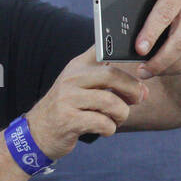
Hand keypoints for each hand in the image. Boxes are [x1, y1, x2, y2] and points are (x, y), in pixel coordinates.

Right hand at [25, 46, 149, 158]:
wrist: (37, 132)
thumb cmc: (68, 108)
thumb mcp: (79, 85)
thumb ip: (107, 80)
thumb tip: (143, 90)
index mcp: (77, 66)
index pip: (101, 48)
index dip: (122, 49)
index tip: (138, 60)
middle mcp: (71, 78)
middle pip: (112, 75)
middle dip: (132, 90)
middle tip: (137, 99)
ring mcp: (67, 99)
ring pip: (111, 102)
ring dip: (122, 114)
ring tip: (117, 119)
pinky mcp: (67, 120)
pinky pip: (102, 123)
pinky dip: (110, 129)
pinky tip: (104, 129)